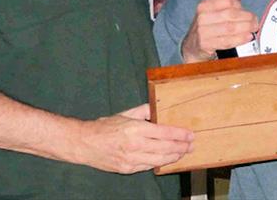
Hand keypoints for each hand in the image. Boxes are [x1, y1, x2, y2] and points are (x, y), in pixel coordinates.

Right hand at [74, 104, 192, 173]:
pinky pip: (148, 166)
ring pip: (159, 160)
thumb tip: (157, 106)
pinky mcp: (128, 169)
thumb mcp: (125, 113)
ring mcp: (132, 159)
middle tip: (191, 145)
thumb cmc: (105, 127)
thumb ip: (144, 110)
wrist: (85, 143)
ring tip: (183, 153)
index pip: (164, 132)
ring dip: (173, 157)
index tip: (190, 135)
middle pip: (165, 148)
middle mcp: (135, 145)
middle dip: (181, 147)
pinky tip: (166, 160)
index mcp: (136, 129)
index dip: (180, 135)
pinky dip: (159, 163)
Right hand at [180, 0, 258, 62]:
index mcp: (205, 5)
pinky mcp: (205, 45)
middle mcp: (202, 17)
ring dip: (245, 29)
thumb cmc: (207, 27)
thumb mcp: (215, 11)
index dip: (240, 5)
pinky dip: (239, 39)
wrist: (193, 46)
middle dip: (247, 18)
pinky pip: (226, 41)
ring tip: (253, 29)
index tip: (247, 11)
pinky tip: (247, 37)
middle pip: (230, 15)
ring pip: (230, 28)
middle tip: (255, 21)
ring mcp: (202, 31)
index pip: (227, 1)